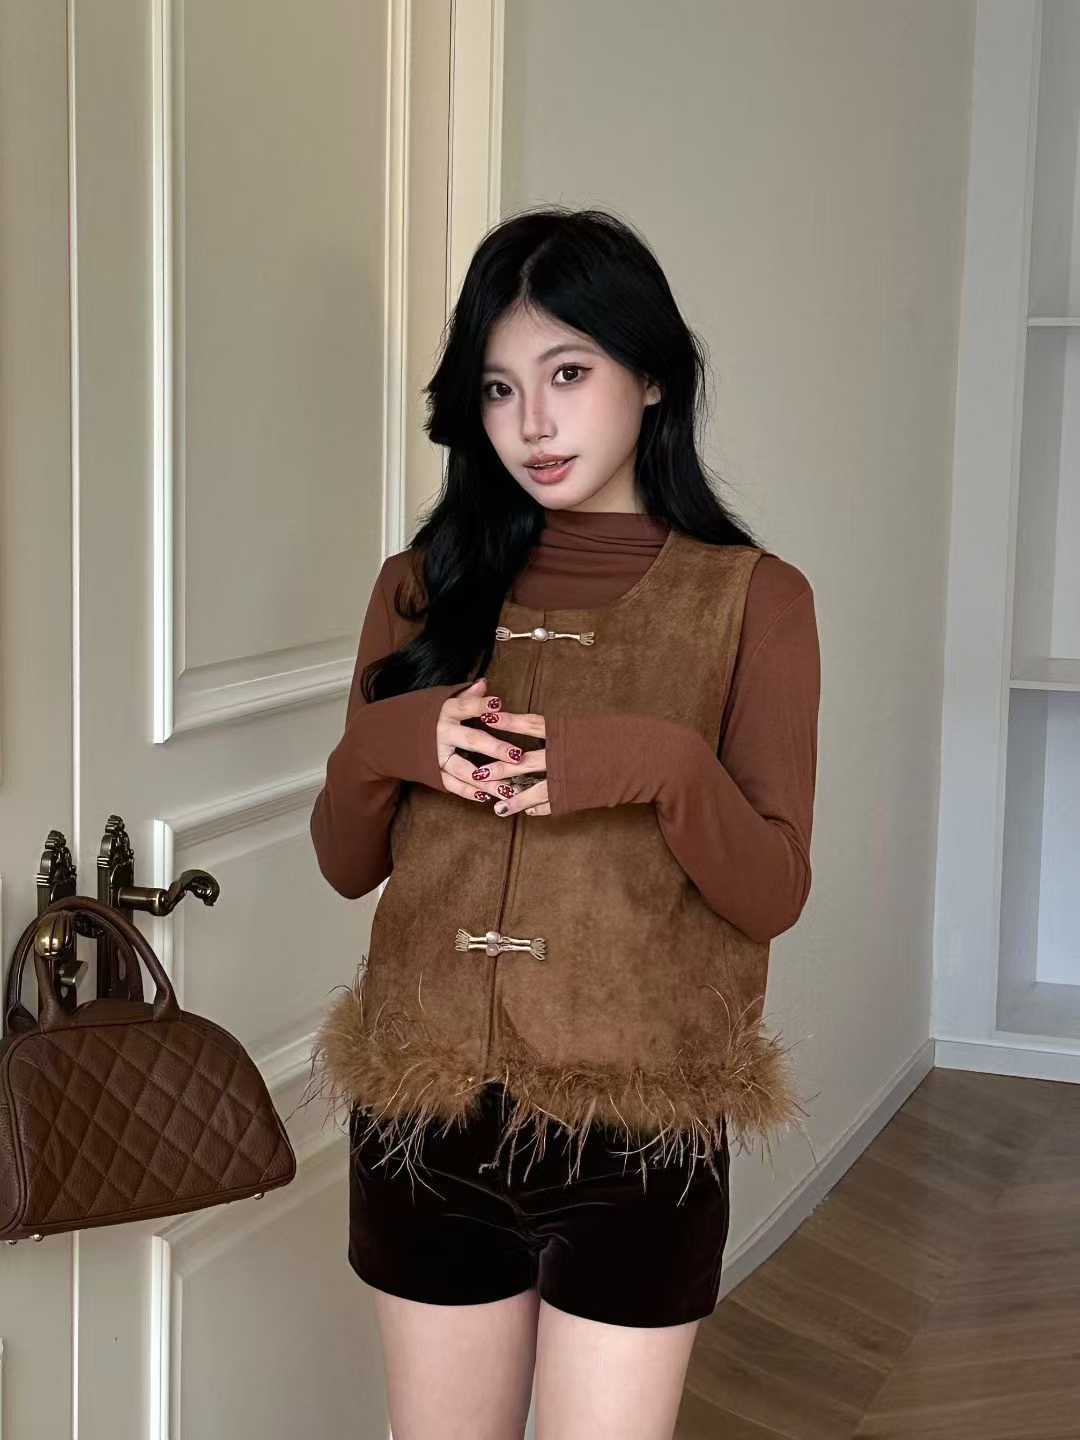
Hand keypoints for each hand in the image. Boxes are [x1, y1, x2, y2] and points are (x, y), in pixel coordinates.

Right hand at [435, 679, 550, 815]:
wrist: (388, 736)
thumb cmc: (423, 716)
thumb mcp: (440, 701)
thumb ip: (465, 696)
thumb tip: (484, 683)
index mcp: (445, 711)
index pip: (465, 706)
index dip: (481, 705)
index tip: (499, 704)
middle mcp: (441, 733)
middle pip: (471, 740)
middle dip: (495, 748)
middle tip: (517, 755)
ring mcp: (436, 756)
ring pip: (463, 769)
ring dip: (486, 780)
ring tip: (508, 788)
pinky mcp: (432, 773)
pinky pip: (451, 785)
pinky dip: (467, 792)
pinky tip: (486, 797)